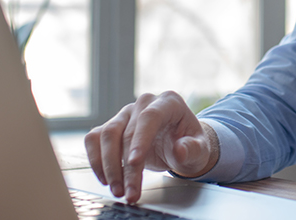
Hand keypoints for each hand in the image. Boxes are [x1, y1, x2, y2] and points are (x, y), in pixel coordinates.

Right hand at [84, 91, 218, 203]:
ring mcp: (126, 114)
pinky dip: (96, 160)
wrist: (179, 145)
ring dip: (108, 166)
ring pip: (106, 135)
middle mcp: (144, 103)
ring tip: (118, 190)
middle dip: (126, 167)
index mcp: (168, 103)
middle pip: (126, 132)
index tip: (134, 163)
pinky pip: (95, 139)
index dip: (140, 140)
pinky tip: (106, 179)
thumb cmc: (190, 144)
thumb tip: (180, 150)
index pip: (149, 117)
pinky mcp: (112, 126)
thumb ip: (193, 149)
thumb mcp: (200, 149)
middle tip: (129, 191)